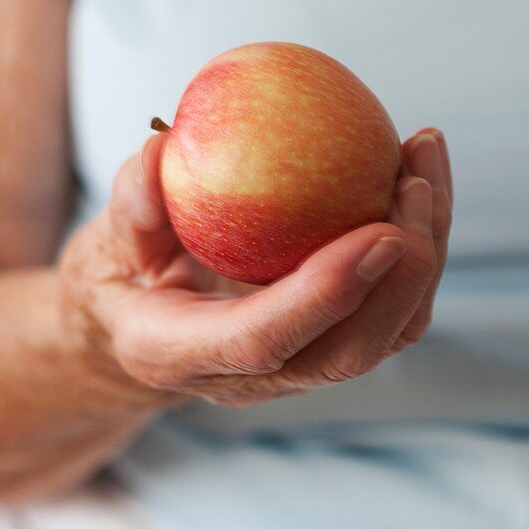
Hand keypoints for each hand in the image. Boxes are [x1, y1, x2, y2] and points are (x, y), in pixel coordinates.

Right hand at [59, 128, 452, 408]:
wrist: (138, 331)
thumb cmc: (118, 278)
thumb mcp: (103, 241)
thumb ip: (128, 204)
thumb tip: (161, 150)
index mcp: (183, 353)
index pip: (265, 340)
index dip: (326, 292)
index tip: (379, 228)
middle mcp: (253, 378)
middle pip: (349, 350)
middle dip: (402, 272)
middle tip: (413, 182)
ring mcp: (299, 367)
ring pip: (388, 332)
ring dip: (425, 250)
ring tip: (425, 154)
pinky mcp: (330, 341)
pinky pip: (391, 305)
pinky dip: (418, 243)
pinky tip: (415, 173)